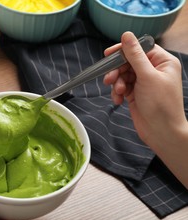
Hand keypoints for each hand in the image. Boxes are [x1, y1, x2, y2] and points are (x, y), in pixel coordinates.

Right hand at [103, 31, 187, 188]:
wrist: (161, 132)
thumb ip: (135, 55)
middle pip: (129, 61)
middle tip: (109, 79)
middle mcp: (154, 70)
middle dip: (118, 70)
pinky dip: (118, 92)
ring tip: (118, 92)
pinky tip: (118, 100)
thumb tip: (127, 35)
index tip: (108, 54)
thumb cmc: (160, 104)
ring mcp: (144, 82)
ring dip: (117, 83)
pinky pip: (122, 87)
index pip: (140, 48)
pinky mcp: (136, 93)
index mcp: (162, 62)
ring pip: (123, 74)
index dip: (124, 50)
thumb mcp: (147, 76)